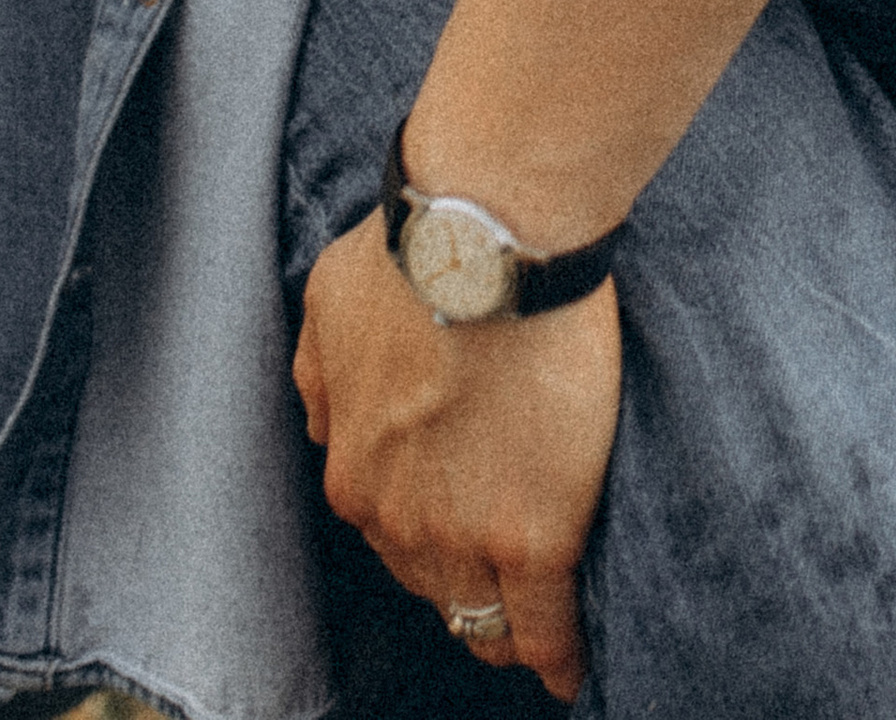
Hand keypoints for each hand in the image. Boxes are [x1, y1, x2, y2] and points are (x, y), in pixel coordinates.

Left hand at [293, 218, 618, 702]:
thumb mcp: (329, 304)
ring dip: (507, 623)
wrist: (486, 229)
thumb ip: (322, 375)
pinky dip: (560, 654)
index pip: (392, 540)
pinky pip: (547, 629)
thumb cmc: (411, 250)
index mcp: (353, 472)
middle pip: (435, 585)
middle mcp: (398, 519)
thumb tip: (325, 423)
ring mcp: (465, 534)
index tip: (460, 532)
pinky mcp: (534, 538)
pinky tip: (573, 666)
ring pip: (484, 617)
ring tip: (541, 625)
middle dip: (466, 585)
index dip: (431, 537)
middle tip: (504, 578)